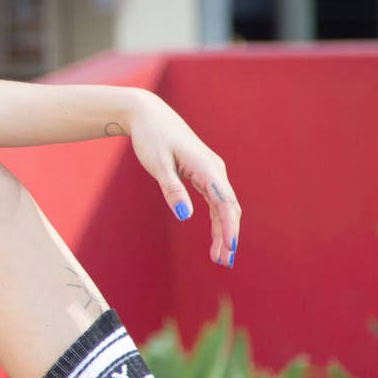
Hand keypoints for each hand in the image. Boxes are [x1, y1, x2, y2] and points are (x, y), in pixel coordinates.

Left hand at [126, 93, 240, 266]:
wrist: (148, 115)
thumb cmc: (151, 137)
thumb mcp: (158, 165)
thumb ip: (172, 190)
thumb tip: (185, 216)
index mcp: (206, 167)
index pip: (224, 203)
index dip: (228, 228)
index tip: (229, 249)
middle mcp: (214, 169)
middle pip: (229, 208)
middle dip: (229, 235)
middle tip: (224, 262)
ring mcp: (211, 171)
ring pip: (224, 207)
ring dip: (224, 231)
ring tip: (220, 257)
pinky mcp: (203, 174)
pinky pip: (215, 201)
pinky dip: (217, 220)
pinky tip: (216, 237)